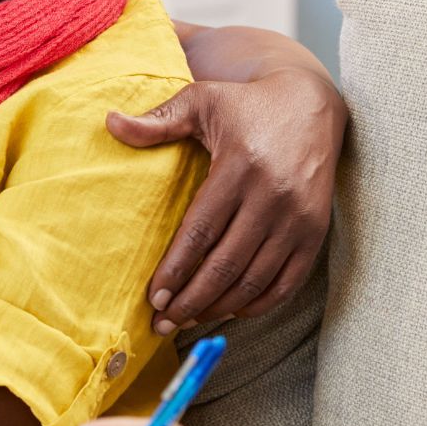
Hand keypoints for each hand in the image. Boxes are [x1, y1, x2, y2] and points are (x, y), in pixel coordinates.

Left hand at [110, 68, 344, 328]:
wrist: (311, 104)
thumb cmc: (247, 105)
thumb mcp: (201, 101)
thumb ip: (157, 120)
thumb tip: (110, 123)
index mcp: (240, 167)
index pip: (201, 232)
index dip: (175, 270)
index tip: (153, 298)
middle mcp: (273, 196)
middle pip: (226, 265)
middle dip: (191, 301)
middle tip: (163, 324)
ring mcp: (298, 218)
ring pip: (255, 279)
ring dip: (220, 307)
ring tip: (189, 321)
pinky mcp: (316, 231)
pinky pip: (287, 281)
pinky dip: (259, 303)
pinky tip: (231, 311)